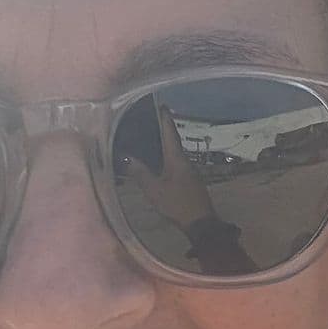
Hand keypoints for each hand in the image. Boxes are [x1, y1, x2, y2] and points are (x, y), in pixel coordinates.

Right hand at [120, 103, 220, 228]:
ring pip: (174, 152)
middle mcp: (184, 161)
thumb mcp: (154, 190)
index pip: (170, 133)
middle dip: (162, 129)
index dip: (165, 119)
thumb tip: (126, 157)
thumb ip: (140, 173)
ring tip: (150, 137)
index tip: (161, 105)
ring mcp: (188, 171)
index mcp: (176, 159)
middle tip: (150, 119)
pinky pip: (175, 163)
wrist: (201, 223)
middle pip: (172, 140)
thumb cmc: (177, 204)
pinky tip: (158, 161)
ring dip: (164, 144)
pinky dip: (166, 156)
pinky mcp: (189, 181)